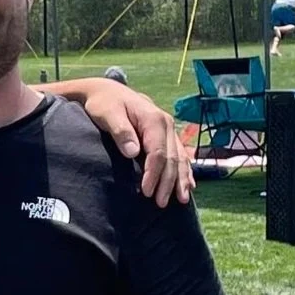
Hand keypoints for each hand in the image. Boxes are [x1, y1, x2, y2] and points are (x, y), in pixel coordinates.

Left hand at [71, 77, 190, 204]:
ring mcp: (169, 130)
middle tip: (160, 203)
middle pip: (171, 158)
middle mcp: (166, 124)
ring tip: (181, 200)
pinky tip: (189, 186)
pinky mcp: (167, 136)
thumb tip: (133, 151)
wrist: (108, 92)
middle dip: (167, 182)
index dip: (153, 173)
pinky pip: (180, 155)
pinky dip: (185, 171)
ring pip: (180, 158)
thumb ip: (120, 131)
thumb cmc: (105, 104)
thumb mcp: (107, 113)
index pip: (158, 152)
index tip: (147, 192)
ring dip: (181, 180)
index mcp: (153, 119)